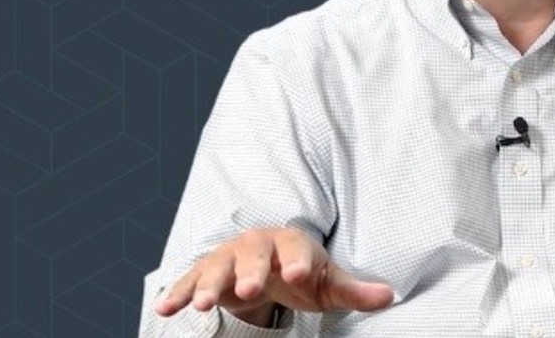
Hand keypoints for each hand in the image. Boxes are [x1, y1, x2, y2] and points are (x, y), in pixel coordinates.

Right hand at [154, 227, 393, 325]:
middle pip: (253, 255)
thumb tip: (388, 296)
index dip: (299, 260)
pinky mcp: (206, 272)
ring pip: (217, 267)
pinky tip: (166, 310)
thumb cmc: (301, 271)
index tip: (301, 274)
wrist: (268, 262)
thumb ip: (353, 290)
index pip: (297, 249)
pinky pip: (189, 281)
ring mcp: (228, 257)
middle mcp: (257, 245)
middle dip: (251, 271)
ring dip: (209, 285)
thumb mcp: (328, 282)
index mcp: (291, 244)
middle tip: (251, 290)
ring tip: (204, 306)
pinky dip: (178, 293)